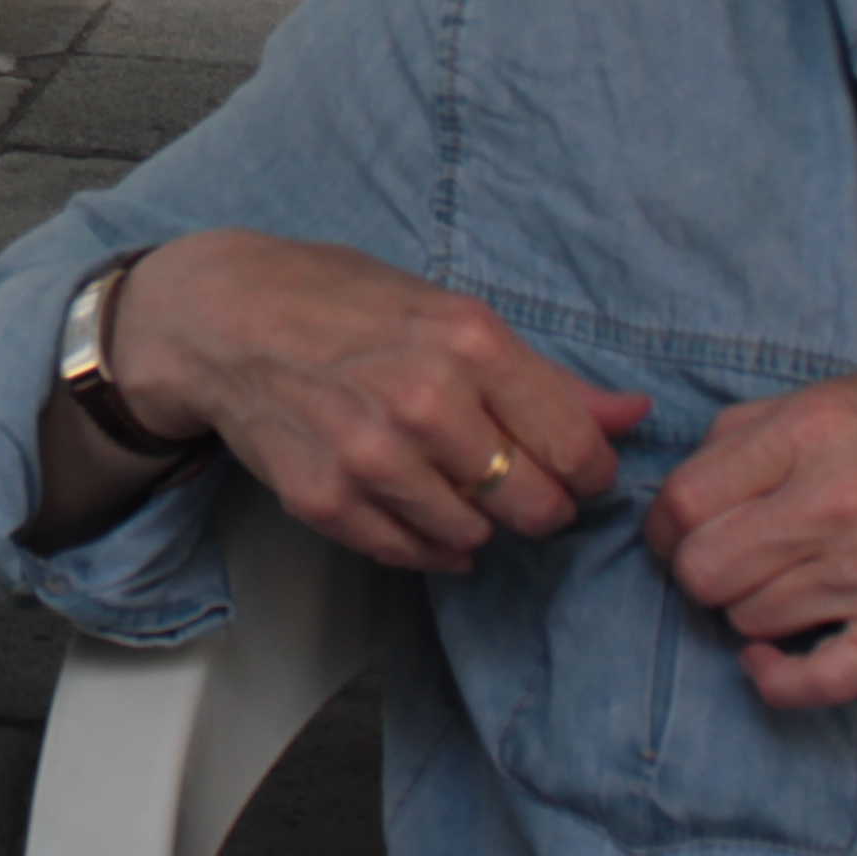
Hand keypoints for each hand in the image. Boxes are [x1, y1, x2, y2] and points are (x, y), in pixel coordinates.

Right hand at [103, 231, 649, 570]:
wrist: (223, 317)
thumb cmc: (340, 301)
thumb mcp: (450, 314)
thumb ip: (546, 377)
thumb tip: (634, 415)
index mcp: (470, 342)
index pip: (576, 447)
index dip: (589, 468)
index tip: (576, 466)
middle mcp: (425, 402)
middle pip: (536, 505)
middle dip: (539, 502)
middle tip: (515, 480)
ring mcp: (372, 457)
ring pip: (475, 535)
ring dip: (476, 519)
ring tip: (448, 478)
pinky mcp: (326, 499)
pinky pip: (410, 554)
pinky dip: (425, 543)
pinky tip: (415, 505)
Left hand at [650, 372, 856, 708]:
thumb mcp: (855, 390)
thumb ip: (762, 423)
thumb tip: (692, 472)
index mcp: (814, 430)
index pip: (685, 499)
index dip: (667, 523)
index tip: (682, 529)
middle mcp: (836, 500)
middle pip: (702, 568)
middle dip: (698, 569)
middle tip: (726, 560)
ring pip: (747, 618)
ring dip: (747, 609)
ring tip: (779, 585)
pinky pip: (819, 681)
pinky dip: (780, 683)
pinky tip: (768, 665)